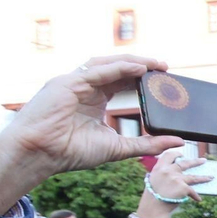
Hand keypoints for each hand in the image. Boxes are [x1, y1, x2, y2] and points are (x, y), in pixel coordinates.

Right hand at [0, 56, 181, 213]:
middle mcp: (84, 87)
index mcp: (93, 99)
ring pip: (107, 64)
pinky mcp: (65, 83)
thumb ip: (148, 144)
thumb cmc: (70, 152)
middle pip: (117, 69)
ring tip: (155, 65)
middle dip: (142, 66)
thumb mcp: (118, 147)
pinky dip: (117, 68)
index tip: (165, 80)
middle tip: (166, 68)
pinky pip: (95, 71)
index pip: (122, 82)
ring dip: (132, 62)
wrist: (39, 155)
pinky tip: (137, 69)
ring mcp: (73, 82)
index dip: (143, 78)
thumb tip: (178, 142)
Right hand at [140, 149, 213, 217]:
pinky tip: (198, 200)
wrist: (153, 208)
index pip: (169, 155)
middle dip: (196, 162)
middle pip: (185, 163)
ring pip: (194, 177)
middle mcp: (169, 170)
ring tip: (211, 177)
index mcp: (159, 167)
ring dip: (204, 177)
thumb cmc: (152, 197)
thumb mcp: (153, 180)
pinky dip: (195, 196)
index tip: (181, 155)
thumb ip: (161, 174)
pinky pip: (192, 192)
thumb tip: (170, 172)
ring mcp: (177, 178)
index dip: (176, 154)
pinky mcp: (183, 187)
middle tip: (203, 160)